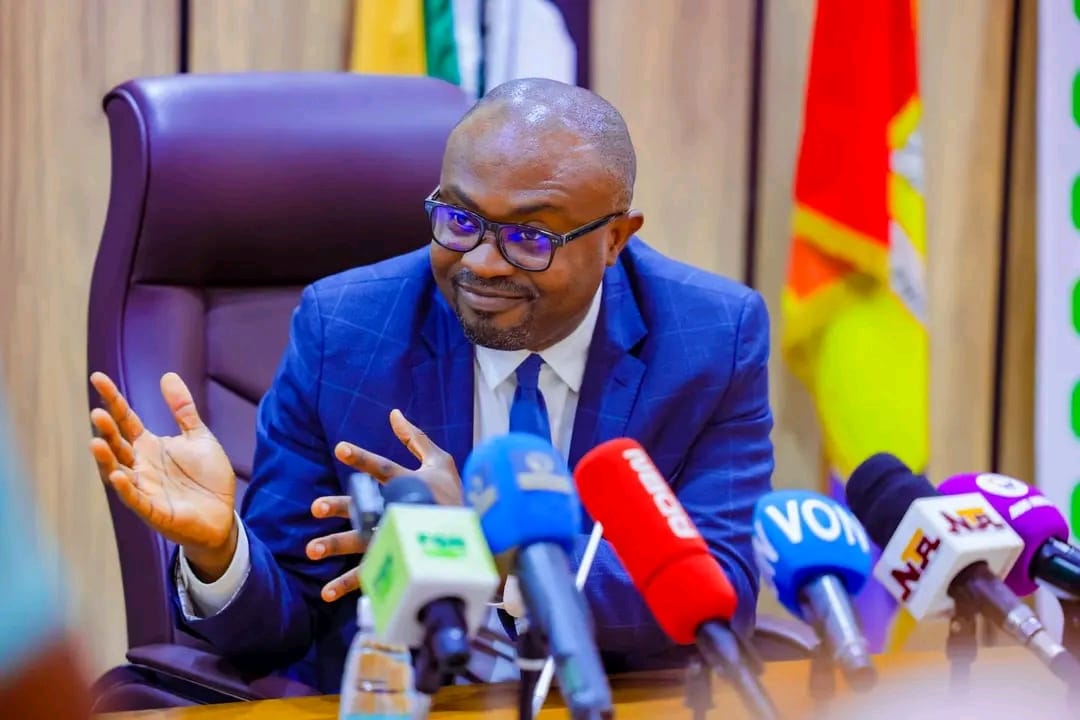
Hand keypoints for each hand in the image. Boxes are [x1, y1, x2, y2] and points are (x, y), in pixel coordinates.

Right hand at [88, 372, 237, 580]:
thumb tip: (167, 375)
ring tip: (95, 442)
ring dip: (106, 459)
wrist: (222, 515)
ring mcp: (144, 488)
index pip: (126, 419)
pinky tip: (117, 475)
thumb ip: (182, 410)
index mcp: (149, 446)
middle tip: (97, 412)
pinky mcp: (154, 510)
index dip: (113, 399)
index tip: (97, 377)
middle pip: (118, 444)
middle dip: (107, 430)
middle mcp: (141, 465)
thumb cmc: (207, 477)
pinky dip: (125, 488)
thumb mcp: (198, 437)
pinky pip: (135, 499)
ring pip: (117, 472)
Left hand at [307, 409, 461, 601]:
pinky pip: (371, 573)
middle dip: (342, 506)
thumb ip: (416, 438)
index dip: (363, 458)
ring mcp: (397, 537)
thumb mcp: (440, 461)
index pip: (383, 468)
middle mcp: (400, 512)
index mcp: (410, 485)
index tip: (340, 448)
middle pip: (366, 508)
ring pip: (363, 542)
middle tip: (317, 506)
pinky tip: (327, 591)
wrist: (480, 536)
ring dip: (336, 545)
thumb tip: (394, 413)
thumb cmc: (455, 494)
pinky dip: (349, 584)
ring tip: (311, 549)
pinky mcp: (397, 559)